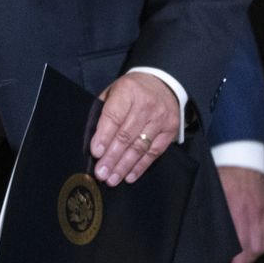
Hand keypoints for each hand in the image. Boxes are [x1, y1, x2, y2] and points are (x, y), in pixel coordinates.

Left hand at [89, 72, 179, 186]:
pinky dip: (140, 166)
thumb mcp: (113, 91)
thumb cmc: (131, 90)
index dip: (104, 137)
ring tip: (112, 179)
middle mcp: (146, 104)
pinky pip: (154, 152)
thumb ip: (103, 111)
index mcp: (128, 91)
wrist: (162, 83)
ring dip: (124, 166)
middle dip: (111, 157)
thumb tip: (93, 139)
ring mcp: (160, 118)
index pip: (114, 117)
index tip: (95, 153)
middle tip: (101, 173)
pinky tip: (129, 176)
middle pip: (126, 136)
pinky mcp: (170, 130)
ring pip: (139, 147)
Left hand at [218, 166, 263, 262]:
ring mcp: (263, 213)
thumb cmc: (224, 173)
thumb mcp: (213, 192)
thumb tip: (204, 231)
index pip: (239, 244)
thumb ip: (212, 212)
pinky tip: (255, 247)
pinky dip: (263, 243)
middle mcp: (252, 214)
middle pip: (254, 248)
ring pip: (263, 243)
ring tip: (244, 261)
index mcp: (235, 210)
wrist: (243, 158)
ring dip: (254, 256)